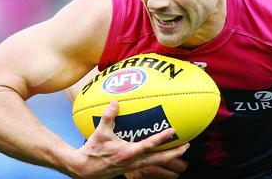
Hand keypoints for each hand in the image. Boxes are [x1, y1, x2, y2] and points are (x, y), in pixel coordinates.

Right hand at [71, 101, 189, 177]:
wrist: (84, 169)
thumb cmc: (92, 150)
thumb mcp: (100, 132)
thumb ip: (108, 116)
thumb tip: (115, 101)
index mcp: (128, 152)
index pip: (149, 144)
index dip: (162, 138)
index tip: (174, 131)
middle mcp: (133, 162)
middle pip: (159, 159)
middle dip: (175, 153)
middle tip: (187, 146)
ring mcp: (133, 167)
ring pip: (156, 164)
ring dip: (169, 158)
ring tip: (180, 151)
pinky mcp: (130, 169)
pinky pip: (149, 165)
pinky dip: (158, 160)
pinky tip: (162, 154)